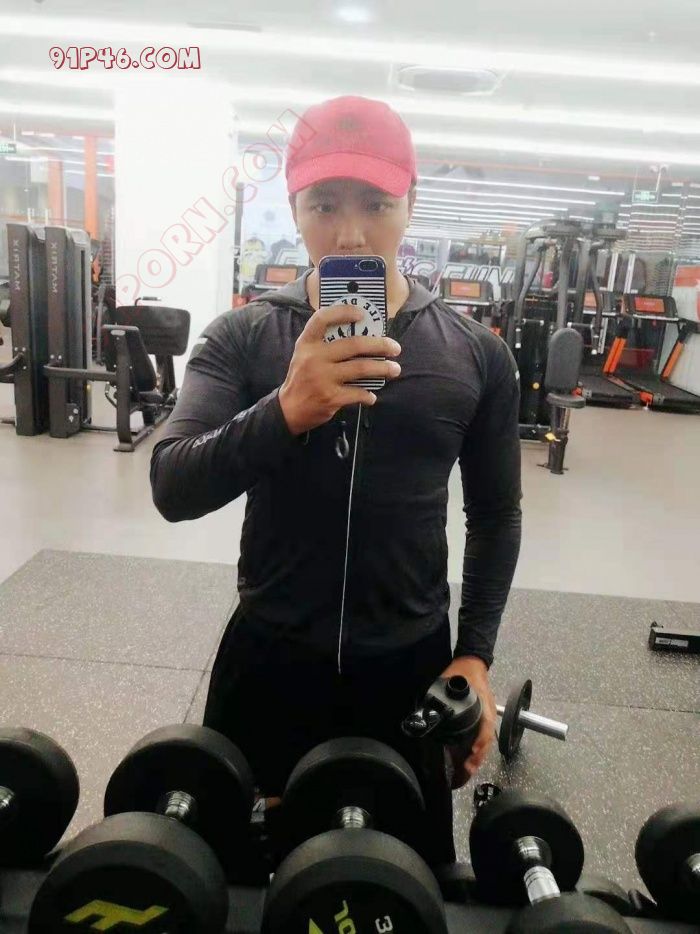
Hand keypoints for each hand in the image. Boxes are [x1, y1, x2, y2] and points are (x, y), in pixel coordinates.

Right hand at [279, 305, 401, 435]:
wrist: (289, 409)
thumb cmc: (303, 378)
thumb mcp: (305, 355)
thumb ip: (324, 344)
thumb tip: (360, 335)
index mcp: (307, 343)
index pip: (322, 318)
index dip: (343, 312)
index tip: (362, 313)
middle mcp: (314, 357)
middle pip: (354, 345)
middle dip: (380, 345)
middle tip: (395, 348)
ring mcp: (323, 378)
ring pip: (361, 368)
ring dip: (383, 368)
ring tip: (394, 369)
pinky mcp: (331, 397)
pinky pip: (357, 393)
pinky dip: (368, 395)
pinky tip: (372, 396)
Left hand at [440, 656, 495, 788]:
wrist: (473, 663)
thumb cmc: (463, 673)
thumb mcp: (451, 681)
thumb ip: (438, 695)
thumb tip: (422, 712)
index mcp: (484, 707)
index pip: (486, 729)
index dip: (480, 742)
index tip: (472, 754)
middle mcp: (487, 717)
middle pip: (485, 742)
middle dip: (475, 759)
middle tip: (463, 774)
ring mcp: (485, 720)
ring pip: (483, 745)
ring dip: (474, 760)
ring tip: (462, 776)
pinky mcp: (481, 722)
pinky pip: (479, 741)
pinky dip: (472, 754)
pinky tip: (463, 764)